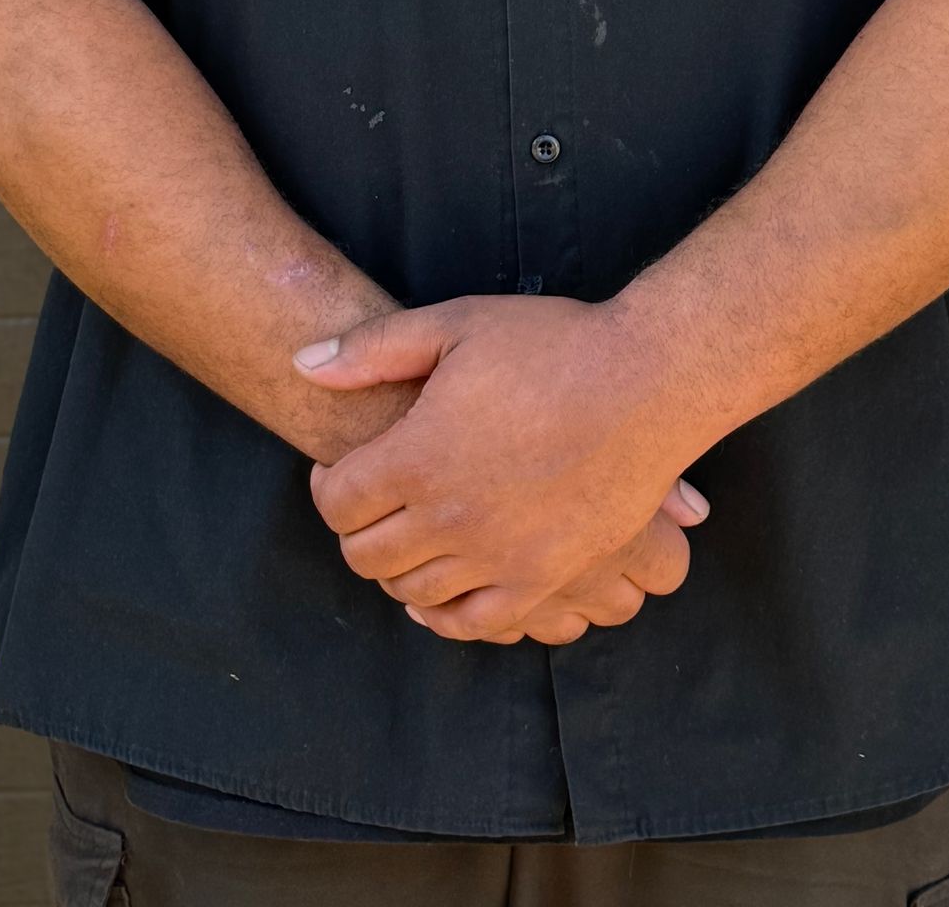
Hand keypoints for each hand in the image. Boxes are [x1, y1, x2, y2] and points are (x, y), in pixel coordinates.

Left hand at [293, 293, 709, 642]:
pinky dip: (445, 614)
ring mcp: (497, 556)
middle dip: (356, 529)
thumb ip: (372, 349)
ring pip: (412, 593)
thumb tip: (302, 366)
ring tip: (410, 534)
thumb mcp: (456, 325)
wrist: (646, 382)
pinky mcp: (541, 579)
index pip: (337, 502)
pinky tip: (443, 588)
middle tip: (373, 502)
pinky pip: (472, 623)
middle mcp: (449, 518)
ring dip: (397, 569)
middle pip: (366, 555)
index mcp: (419, 456)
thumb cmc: (552, 345)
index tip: (342, 469)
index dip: (328, 485)